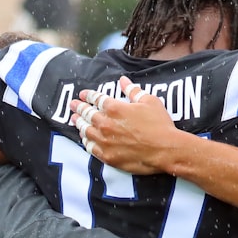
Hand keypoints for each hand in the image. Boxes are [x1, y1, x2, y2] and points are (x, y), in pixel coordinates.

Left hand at [67, 76, 191, 173]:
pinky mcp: (108, 156)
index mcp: (115, 108)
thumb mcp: (149, 101)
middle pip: (87, 114)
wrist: (165, 150)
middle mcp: (106, 123)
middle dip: (79, 108)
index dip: (88, 95)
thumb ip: (133, 91)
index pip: (96, 99)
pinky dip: (86, 141)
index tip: (83, 94)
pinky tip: (84, 139)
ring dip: (79, 124)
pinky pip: (90, 148)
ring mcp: (105, 141)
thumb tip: (123, 80)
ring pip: (85, 131)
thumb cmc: (160, 125)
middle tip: (72, 105)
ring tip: (75, 120)